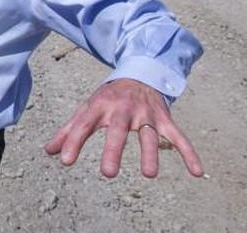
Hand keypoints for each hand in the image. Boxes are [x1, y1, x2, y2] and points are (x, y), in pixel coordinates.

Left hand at [43, 78, 202, 178]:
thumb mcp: (87, 108)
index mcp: (99, 106)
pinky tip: (197, 172)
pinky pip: (179, 136)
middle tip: (108, 174)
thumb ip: (69, 130)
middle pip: (118, 130)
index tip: (65, 161)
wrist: (140, 71)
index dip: (73, 141)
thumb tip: (49, 151)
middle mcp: (123, 109)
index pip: (83, 124)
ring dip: (150, 154)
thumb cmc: (108, 97)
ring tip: (148, 175)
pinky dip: (189, 153)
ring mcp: (146, 113)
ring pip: (149, 135)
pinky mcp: (164, 118)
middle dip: (113, 150)